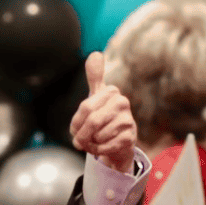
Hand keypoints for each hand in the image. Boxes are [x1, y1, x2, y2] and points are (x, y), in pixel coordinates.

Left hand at [70, 52, 136, 172]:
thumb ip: (95, 76)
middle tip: (79, 141)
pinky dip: (98, 151)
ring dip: (90, 144)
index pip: (85, 108)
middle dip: (82, 135)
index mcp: (111, 91)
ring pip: (98, 136)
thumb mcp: (97, 96)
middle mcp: (122, 103)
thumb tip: (95, 53)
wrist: (119, 141)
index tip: (75, 128)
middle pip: (92, 122)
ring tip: (95, 141)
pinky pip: (105, 147)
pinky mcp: (130, 137)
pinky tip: (102, 147)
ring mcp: (128, 120)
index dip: (76, 122)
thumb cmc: (104, 116)